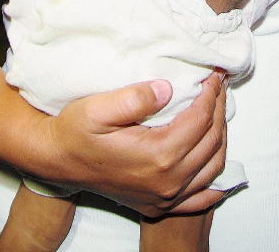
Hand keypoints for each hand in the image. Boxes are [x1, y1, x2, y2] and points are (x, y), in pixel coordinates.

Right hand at [44, 74, 226, 216]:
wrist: (57, 160)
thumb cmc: (75, 131)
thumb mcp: (97, 108)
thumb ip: (133, 97)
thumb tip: (168, 88)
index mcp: (158, 155)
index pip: (201, 119)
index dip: (211, 93)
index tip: (213, 74)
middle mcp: (167, 181)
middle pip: (211, 141)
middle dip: (219, 109)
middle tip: (218, 86)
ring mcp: (165, 197)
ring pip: (213, 166)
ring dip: (220, 137)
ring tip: (216, 111)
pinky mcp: (158, 204)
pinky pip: (200, 198)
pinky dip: (215, 182)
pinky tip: (217, 166)